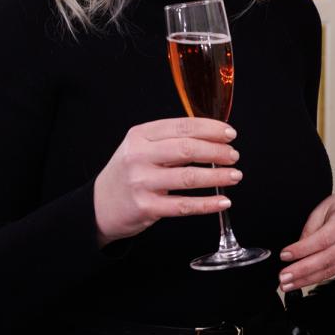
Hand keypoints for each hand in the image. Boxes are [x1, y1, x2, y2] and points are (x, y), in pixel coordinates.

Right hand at [93, 118, 240, 245]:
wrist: (99, 205)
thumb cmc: (129, 172)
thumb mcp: (141, 147)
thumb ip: (171, 139)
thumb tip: (214, 137)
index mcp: (140, 135)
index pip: (182, 126)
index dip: (211, 129)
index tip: (230, 134)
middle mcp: (139, 156)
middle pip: (187, 149)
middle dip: (217, 151)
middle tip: (234, 156)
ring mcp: (141, 182)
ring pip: (188, 177)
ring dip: (217, 176)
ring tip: (235, 176)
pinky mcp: (146, 207)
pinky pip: (184, 206)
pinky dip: (207, 204)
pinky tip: (223, 202)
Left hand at [278, 191, 334, 291]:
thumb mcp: (321, 210)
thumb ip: (309, 230)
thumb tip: (296, 252)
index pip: (322, 239)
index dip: (302, 250)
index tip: (285, 255)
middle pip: (326, 259)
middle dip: (302, 271)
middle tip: (283, 277)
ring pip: (328, 271)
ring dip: (305, 280)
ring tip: (287, 284)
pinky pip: (331, 273)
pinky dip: (314, 279)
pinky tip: (300, 282)